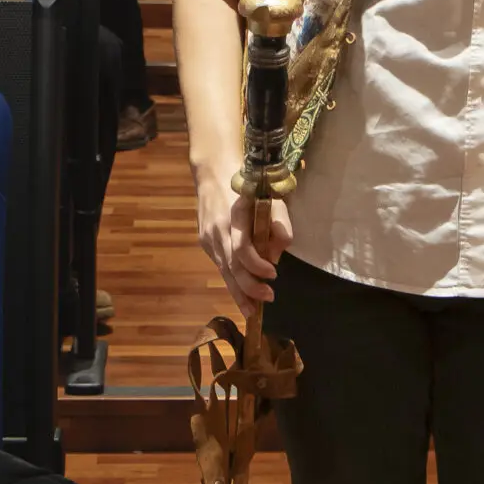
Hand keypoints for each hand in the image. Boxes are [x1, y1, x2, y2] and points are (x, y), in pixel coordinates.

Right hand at [197, 180, 293, 319]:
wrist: (213, 174)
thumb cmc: (249, 186)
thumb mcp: (271, 199)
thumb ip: (279, 226)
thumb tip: (274, 256)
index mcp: (234, 217)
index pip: (242, 249)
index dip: (257, 265)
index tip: (273, 274)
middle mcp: (218, 230)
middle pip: (231, 266)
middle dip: (249, 288)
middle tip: (267, 299)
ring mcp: (208, 237)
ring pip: (223, 271)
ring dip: (238, 292)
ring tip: (252, 310)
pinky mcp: (204, 241)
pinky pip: (219, 265)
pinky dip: (231, 280)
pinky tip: (241, 293)